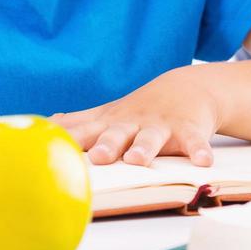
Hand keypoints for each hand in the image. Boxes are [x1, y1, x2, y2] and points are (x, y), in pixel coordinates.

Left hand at [53, 66, 220, 166]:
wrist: (187, 87)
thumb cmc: (139, 109)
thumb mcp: (108, 113)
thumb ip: (79, 122)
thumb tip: (47, 125)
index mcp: (110, 123)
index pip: (83, 133)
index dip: (66, 142)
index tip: (48, 150)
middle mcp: (132, 124)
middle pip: (115, 135)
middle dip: (106, 145)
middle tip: (97, 158)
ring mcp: (160, 126)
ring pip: (150, 138)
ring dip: (144, 148)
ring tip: (137, 160)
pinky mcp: (188, 129)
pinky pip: (194, 142)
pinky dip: (199, 150)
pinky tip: (203, 163)